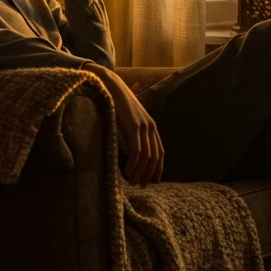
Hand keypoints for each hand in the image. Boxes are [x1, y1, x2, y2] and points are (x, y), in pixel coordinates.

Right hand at [93, 68, 164, 187]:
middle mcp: (151, 126)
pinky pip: (137, 150)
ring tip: (132, 182)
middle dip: (149, 174)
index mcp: (151, 126)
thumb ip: (133, 133)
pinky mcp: (134, 126)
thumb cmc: (116, 103)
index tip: (153, 180)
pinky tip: (127, 172)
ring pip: (146, 156)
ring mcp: (143, 126)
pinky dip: (133, 164)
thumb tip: (131, 151)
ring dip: (140, 172)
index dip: (158, 168)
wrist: (110, 85)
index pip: (160, 152)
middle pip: (155, 157)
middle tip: (141, 185)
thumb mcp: (128, 120)